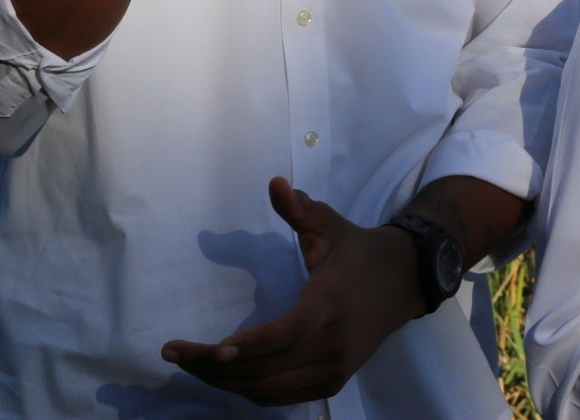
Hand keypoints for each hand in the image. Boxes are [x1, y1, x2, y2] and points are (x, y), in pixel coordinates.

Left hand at [160, 177, 422, 404]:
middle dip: (215, 367)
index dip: (248, 346)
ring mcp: (335, 369)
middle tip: (175, 353)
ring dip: (226, 383)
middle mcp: (333, 344)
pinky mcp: (334, 382)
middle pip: (266, 369)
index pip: (285, 333)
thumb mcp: (331, 225)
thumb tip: (275, 184)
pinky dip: (249, 390)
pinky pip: (282, 396)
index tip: (212, 350)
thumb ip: (300, 210)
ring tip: (191, 365)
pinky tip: (225, 375)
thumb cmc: (358, 251)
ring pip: (269, 390)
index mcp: (330, 303)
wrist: (404, 281)